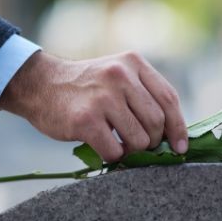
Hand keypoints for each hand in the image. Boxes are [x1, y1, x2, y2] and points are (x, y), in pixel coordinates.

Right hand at [0, 50, 187, 161]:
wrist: (40, 85)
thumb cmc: (85, 88)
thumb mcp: (117, 75)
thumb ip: (143, 95)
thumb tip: (174, 134)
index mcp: (134, 63)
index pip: (169, 99)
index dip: (179, 127)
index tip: (180, 146)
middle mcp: (120, 75)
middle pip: (157, 122)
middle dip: (153, 141)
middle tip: (140, 146)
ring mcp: (103, 97)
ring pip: (139, 139)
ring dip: (133, 151)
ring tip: (120, 146)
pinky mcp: (86, 119)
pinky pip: (115, 151)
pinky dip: (114, 157)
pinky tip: (105, 148)